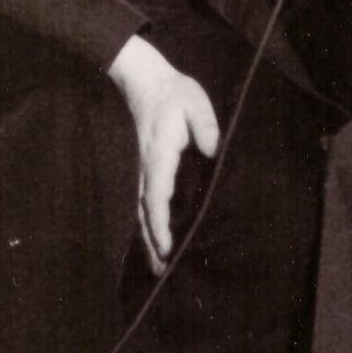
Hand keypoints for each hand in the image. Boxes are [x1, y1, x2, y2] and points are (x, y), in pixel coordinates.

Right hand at [106, 36, 219, 275]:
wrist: (145, 80)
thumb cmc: (173, 93)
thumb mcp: (193, 101)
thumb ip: (204, 124)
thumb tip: (211, 149)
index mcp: (159, 155)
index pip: (157, 196)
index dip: (160, 223)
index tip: (166, 246)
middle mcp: (146, 168)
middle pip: (144, 213)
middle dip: (152, 243)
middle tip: (161, 272)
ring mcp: (142, 169)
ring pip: (140, 211)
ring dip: (147, 238)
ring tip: (156, 266)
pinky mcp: (143, 168)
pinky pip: (142, 201)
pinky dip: (146, 223)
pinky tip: (152, 239)